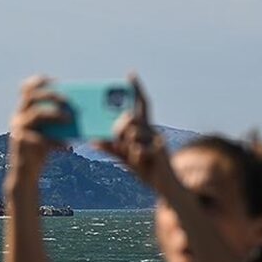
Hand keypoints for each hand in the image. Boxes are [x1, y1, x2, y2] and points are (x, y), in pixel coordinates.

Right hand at [8, 76, 67, 179]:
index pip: (26, 89)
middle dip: (51, 94)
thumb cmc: (41, 151)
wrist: (27, 174)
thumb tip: (80, 111)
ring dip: (55, 114)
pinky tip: (67, 148)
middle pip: (31, 96)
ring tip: (71, 120)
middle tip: (68, 100)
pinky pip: (41, 137)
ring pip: (36, 113)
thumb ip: (57, 120)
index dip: (40, 82)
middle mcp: (18, 117)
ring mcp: (18, 129)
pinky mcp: (21, 142)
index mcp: (24, 111)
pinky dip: (56, 141)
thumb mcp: (50, 132)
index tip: (57, 82)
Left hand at [95, 74, 170, 188]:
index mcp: (145, 130)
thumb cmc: (147, 170)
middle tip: (117, 141)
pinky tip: (139, 160)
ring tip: (133, 156)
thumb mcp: (126, 159)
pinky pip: (140, 149)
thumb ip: (112, 149)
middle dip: (119, 127)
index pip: (141, 104)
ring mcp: (158, 141)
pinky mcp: (161, 153)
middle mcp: (153, 131)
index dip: (137, 89)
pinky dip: (136, 156)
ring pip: (134, 132)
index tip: (130, 74)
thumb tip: (94, 141)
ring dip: (127, 144)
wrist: (167, 188)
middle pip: (132, 117)